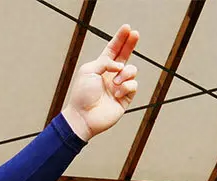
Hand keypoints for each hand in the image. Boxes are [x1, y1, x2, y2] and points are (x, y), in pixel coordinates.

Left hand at [63, 24, 138, 141]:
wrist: (83, 117)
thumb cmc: (82, 95)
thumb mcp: (89, 70)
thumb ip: (105, 61)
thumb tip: (119, 65)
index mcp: (101, 68)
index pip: (113, 50)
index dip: (120, 39)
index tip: (127, 28)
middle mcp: (111, 76)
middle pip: (125, 56)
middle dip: (130, 44)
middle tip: (135, 34)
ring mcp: (119, 86)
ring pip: (132, 70)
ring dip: (125, 73)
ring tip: (115, 82)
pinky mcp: (125, 98)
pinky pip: (133, 85)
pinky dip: (126, 86)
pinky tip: (117, 93)